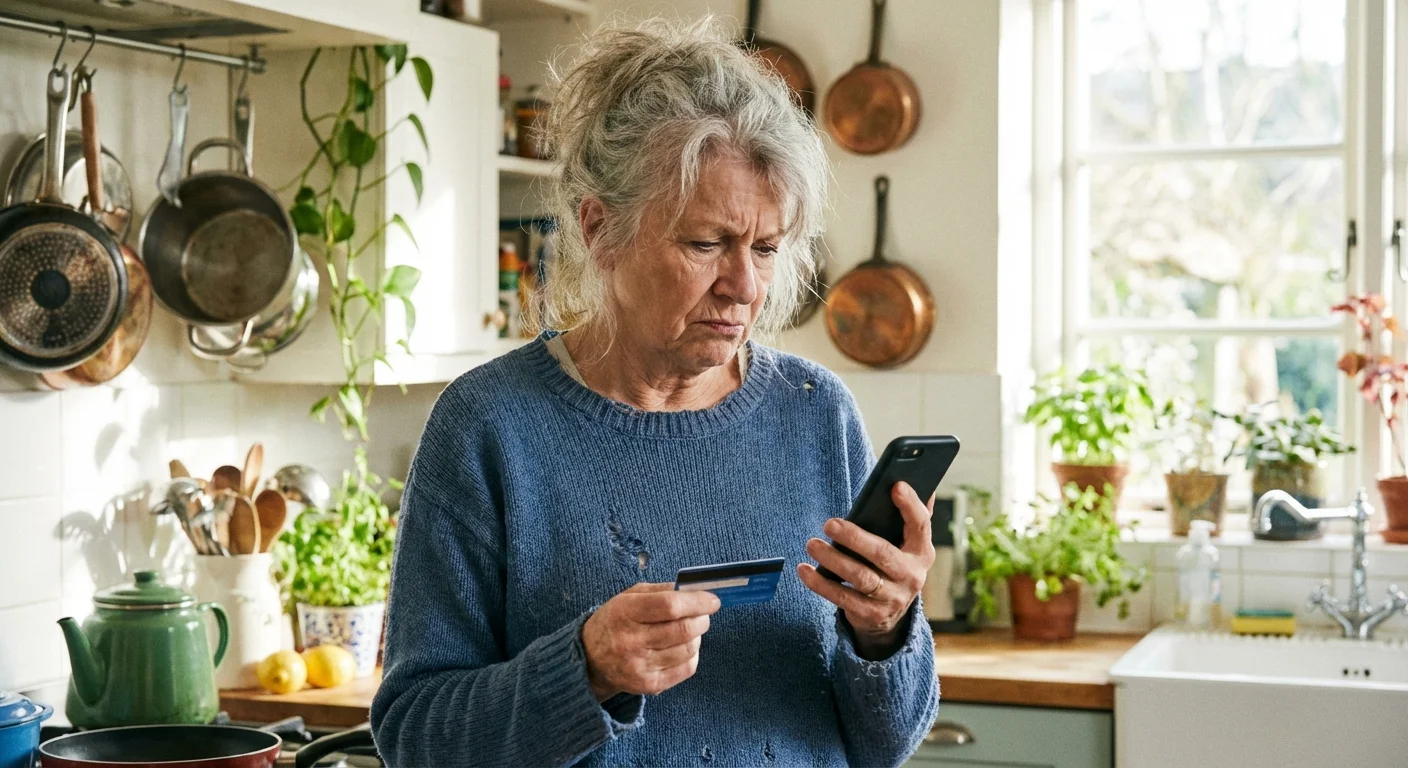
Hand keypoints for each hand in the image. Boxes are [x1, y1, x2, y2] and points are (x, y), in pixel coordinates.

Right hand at [581, 582, 720, 700]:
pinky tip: (681, 647)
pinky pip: (687, 668)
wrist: (590, 660)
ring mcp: (640, 666)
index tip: (712, 600)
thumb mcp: (629, 597)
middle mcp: (630, 641)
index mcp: (625, 612)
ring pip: (689, 649)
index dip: (697, 602)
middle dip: (702, 619)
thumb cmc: (615, 621)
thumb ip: (662, 590)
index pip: (670, 606)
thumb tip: (697, 590)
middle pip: (683, 629)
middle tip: (703, 614)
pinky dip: (692, 655)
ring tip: (688, 631)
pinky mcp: (649, 685)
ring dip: (697, 637)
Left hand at [798, 481, 934, 658]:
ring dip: (833, 559)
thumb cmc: (893, 564)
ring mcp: (893, 598)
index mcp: (922, 552)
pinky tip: (804, 569)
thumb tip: (912, 479)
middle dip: (855, 538)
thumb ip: (909, 516)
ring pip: (861, 577)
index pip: (920, 525)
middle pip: (882, 554)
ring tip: (812, 544)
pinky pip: (842, 598)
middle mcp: (912, 576)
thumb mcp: (905, 544)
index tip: (896, 486)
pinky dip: (820, 583)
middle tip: (829, 523)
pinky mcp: (872, 614)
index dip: (910, 505)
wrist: (890, 614)